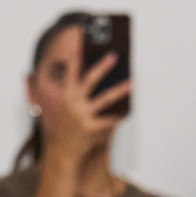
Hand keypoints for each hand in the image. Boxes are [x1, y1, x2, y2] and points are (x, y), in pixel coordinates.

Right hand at [46, 52, 132, 169]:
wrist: (64, 153)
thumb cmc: (70, 127)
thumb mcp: (69, 109)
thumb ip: (81, 94)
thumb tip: (103, 79)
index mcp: (66, 96)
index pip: (71, 73)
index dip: (75, 58)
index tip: (81, 43)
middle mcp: (72, 104)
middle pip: (88, 81)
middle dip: (101, 67)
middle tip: (114, 55)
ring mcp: (82, 117)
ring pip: (104, 99)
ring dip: (119, 90)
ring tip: (132, 83)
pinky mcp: (92, 130)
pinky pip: (111, 119)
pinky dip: (120, 114)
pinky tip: (130, 109)